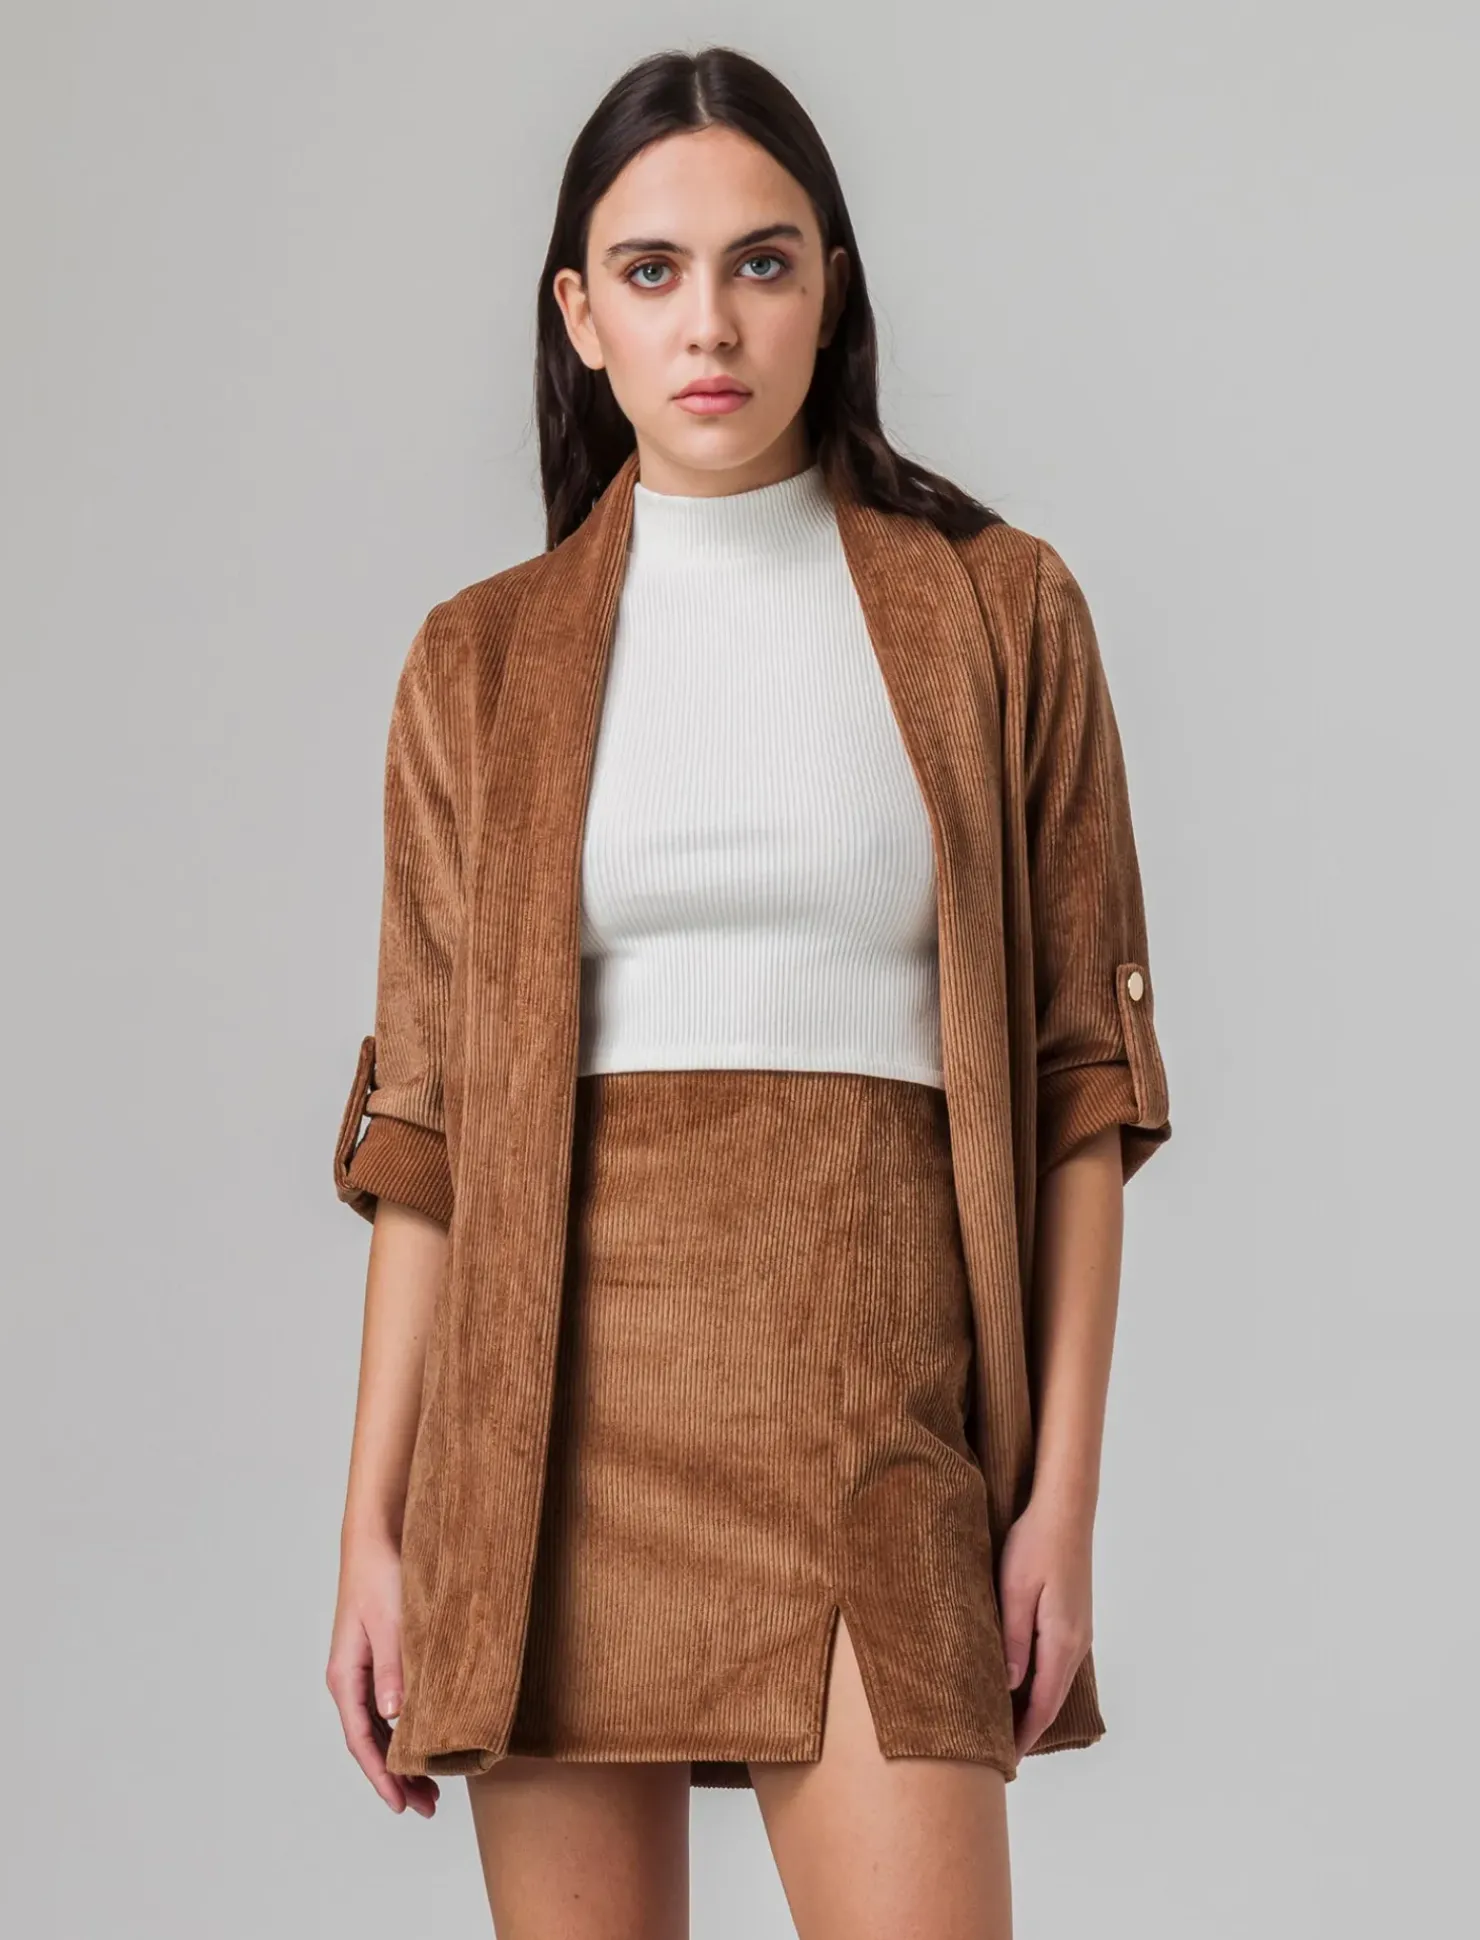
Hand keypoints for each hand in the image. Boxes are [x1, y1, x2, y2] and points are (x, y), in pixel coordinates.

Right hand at [326, 1528, 439, 1816]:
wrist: (376, 1539)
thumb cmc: (381, 1575)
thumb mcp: (392, 1622)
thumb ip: (394, 1667)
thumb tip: (394, 1716)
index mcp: (346, 1676)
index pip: (361, 1739)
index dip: (381, 1775)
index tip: (400, 1803)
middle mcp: (350, 1680)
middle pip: (370, 1742)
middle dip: (395, 1777)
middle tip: (426, 1807)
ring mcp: (363, 1671)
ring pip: (380, 1728)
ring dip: (402, 1758)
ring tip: (431, 1788)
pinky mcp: (380, 1660)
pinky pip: (389, 1708)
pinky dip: (405, 1731)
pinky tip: (425, 1742)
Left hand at [995, 1492, 1094, 1757]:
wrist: (1065, 1509)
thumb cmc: (1035, 1545)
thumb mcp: (1015, 1592)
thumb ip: (1013, 1640)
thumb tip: (1008, 1687)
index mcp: (1062, 1641)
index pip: (1043, 1705)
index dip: (1024, 1735)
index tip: (1005, 1761)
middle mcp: (1076, 1642)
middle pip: (1052, 1699)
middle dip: (1028, 1728)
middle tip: (999, 1751)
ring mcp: (1079, 1629)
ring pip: (1055, 1681)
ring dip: (1035, 1706)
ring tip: (1006, 1725)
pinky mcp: (1073, 1616)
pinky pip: (1057, 1662)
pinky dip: (1041, 1683)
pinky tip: (1022, 1683)